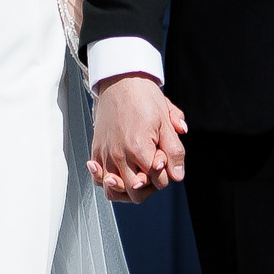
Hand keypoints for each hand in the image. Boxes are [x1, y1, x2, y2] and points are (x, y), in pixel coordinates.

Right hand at [90, 73, 187, 199]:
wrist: (120, 80)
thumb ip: (174, 151)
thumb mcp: (166, 122)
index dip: (167, 174)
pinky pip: (98, 178)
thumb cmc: (143, 98)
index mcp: (139, 149)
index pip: (159, 181)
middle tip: (154, 171)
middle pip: (136, 193)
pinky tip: (117, 175)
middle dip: (150, 187)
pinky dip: (108, 181)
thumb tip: (177, 175)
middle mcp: (119, 155)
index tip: (165, 160)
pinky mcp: (96, 151)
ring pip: (114, 191)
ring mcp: (105, 155)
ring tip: (138, 178)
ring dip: (128, 189)